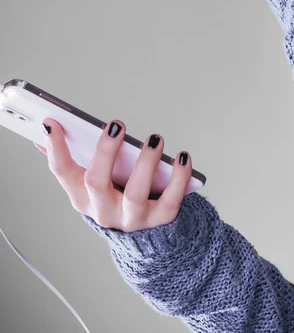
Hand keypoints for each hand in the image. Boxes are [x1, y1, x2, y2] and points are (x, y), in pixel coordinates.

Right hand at [34, 118, 192, 232]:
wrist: (145, 239)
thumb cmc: (116, 198)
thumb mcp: (91, 184)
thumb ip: (72, 159)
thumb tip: (44, 130)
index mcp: (82, 197)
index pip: (63, 172)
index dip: (55, 148)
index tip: (53, 122)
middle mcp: (103, 210)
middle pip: (96, 182)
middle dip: (105, 152)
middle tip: (116, 124)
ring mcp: (131, 219)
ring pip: (135, 194)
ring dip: (145, 163)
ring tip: (155, 138)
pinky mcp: (159, 221)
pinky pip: (170, 201)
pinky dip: (178, 178)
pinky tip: (182, 157)